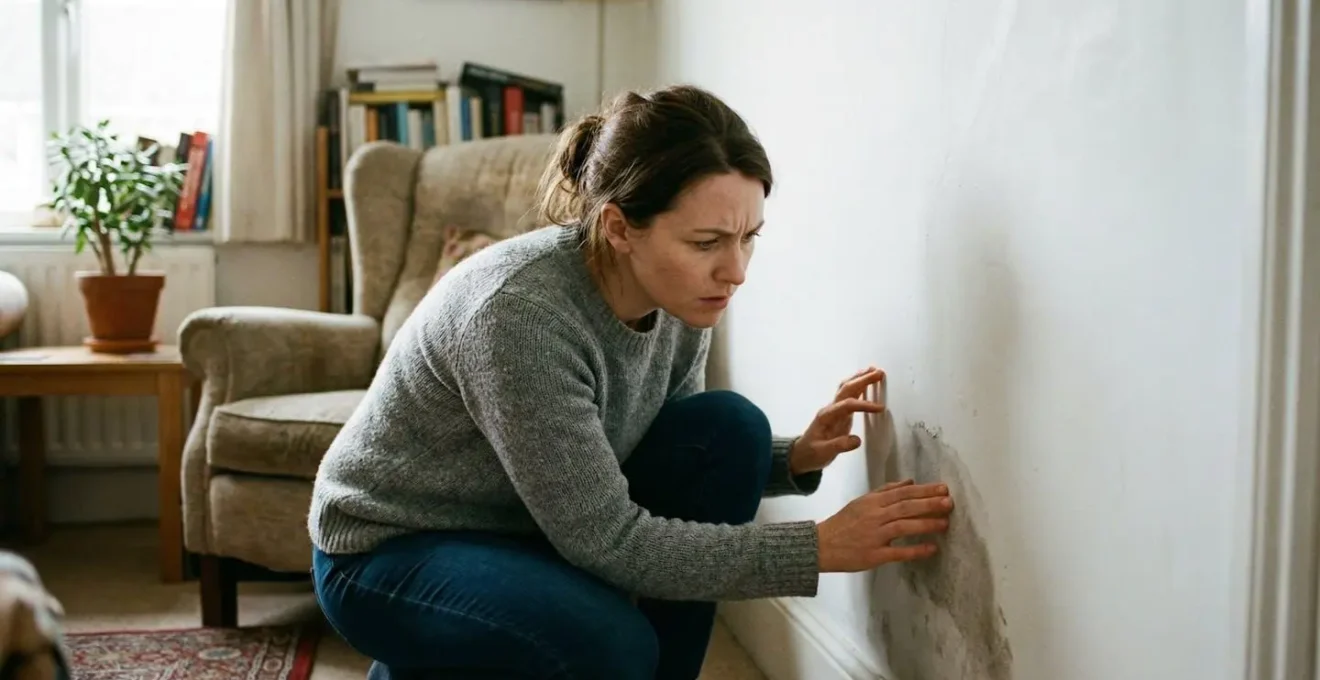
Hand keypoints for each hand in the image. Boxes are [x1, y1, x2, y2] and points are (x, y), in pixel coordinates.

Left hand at [790, 366, 886, 474]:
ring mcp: (835, 410)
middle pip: (846, 389)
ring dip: (860, 378)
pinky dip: (859, 387)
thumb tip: (857, 440)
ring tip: (874, 370)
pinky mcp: (840, 414)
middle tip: (879, 372)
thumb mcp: (823, 453)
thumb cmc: (812, 454)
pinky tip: (867, 383)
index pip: (847, 405)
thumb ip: (839, 446)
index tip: (880, 408)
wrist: (802, 455)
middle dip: (862, 380)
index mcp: (827, 417)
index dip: (864, 405)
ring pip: (847, 389)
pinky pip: (850, 396)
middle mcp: (830, 409)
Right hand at [816, 479, 952, 571]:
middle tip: (949, 502)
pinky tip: (931, 548)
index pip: (902, 493)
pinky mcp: (874, 555)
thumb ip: (886, 491)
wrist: (820, 545)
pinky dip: (915, 550)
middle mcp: (874, 516)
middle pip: (905, 507)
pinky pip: (898, 552)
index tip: (943, 488)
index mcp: (872, 502)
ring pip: (903, 526)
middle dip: (929, 504)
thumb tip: (910, 481)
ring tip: (945, 523)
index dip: (924, 490)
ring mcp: (874, 535)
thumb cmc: (843, 523)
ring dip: (926, 524)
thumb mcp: (862, 502)